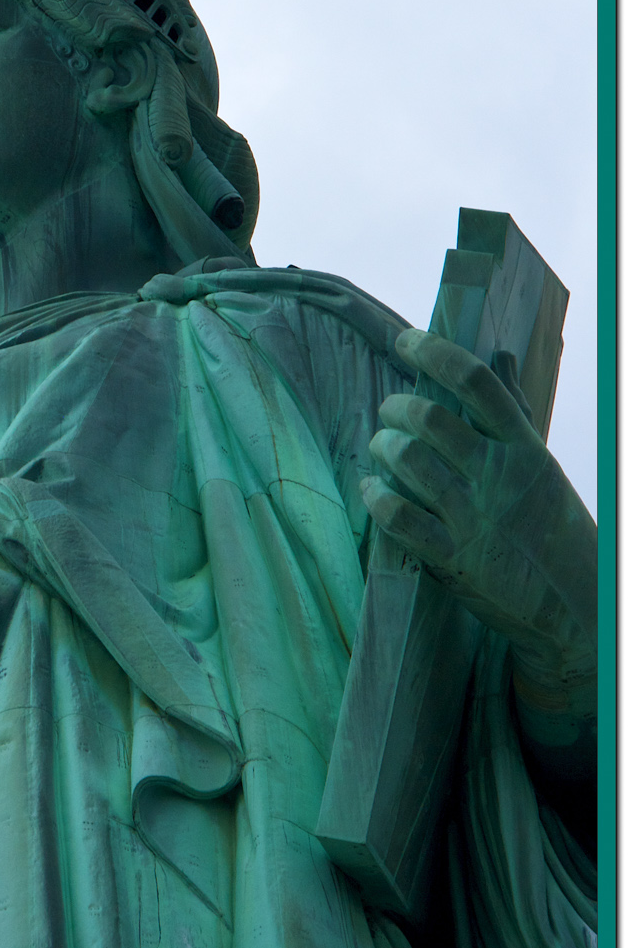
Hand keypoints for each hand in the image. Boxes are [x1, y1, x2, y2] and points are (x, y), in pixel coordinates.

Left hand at [362, 328, 596, 719]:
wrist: (576, 606)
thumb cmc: (555, 529)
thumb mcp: (541, 466)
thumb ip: (513, 411)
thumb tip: (499, 354)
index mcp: (524, 449)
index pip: (476, 382)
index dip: (434, 352)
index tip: (405, 341)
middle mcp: (498, 477)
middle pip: (430, 418)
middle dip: (396, 408)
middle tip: (389, 412)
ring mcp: (474, 518)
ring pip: (408, 461)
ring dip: (382, 447)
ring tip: (381, 448)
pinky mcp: (452, 558)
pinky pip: (398, 516)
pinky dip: (376, 497)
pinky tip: (372, 489)